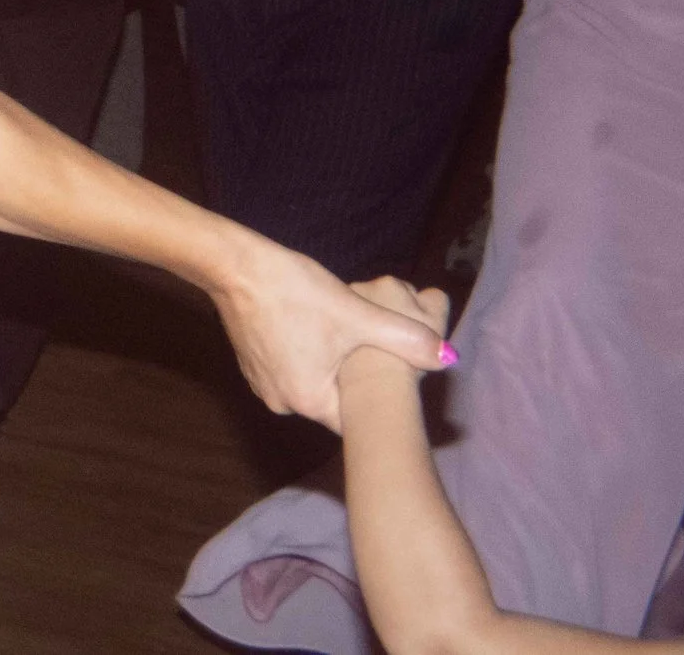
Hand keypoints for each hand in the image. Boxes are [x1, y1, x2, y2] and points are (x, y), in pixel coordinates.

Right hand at [209, 239, 450, 432]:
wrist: (234, 266)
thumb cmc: (295, 293)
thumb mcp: (356, 314)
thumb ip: (404, 337)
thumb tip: (448, 357)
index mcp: (308, 400)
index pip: (357, 416)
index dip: (376, 395)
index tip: (387, 371)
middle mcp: (282, 402)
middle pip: (334, 399)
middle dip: (353, 377)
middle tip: (363, 343)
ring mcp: (263, 385)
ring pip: (312, 383)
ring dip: (329, 365)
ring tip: (337, 333)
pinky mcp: (252, 366)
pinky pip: (291, 370)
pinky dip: (305, 356)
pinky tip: (311, 328)